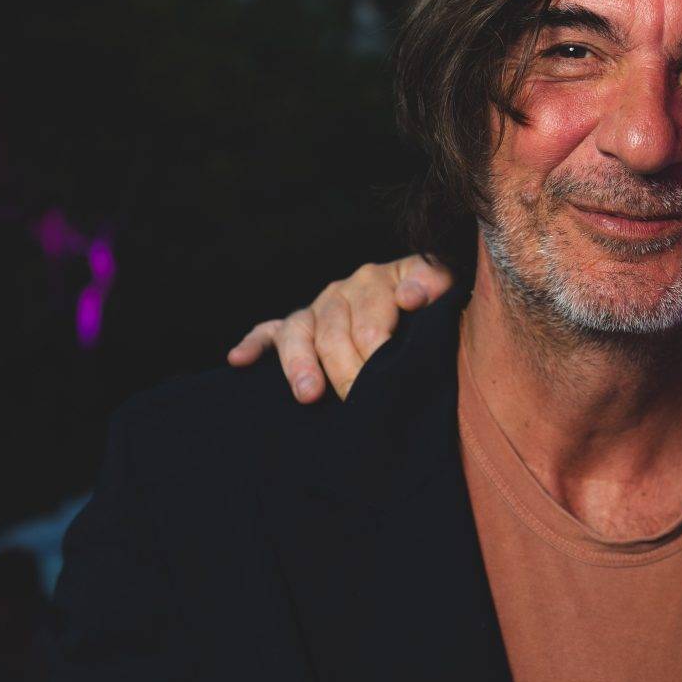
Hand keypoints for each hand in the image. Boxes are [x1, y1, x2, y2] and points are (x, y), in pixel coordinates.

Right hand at [226, 255, 452, 401]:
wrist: (421, 300)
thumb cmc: (434, 306)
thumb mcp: (443, 290)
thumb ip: (435, 285)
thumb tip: (411, 295)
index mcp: (378, 280)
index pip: (371, 319)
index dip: (377, 347)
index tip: (384, 367)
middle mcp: (342, 291)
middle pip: (334, 332)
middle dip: (345, 370)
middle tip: (358, 401)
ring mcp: (317, 308)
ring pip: (299, 332)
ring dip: (299, 365)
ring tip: (308, 395)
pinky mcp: (296, 324)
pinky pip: (269, 332)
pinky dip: (253, 345)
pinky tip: (238, 360)